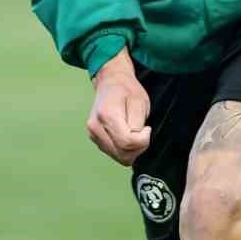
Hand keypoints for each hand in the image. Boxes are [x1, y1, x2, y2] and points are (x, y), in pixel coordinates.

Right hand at [86, 49, 151, 165]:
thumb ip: (138, 122)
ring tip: (137, 133)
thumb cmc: (127, 89)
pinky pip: (114, 153)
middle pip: (122, 154)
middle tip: (144, 132)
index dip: (143, 140)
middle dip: (139, 148)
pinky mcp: (94, 138)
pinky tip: (128, 135)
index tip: (147, 128)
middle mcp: (96, 127)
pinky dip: (125, 149)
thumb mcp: (139, 101)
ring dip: (132, 150)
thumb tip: (136, 139)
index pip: (127, 142)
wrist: (110, 82)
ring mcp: (93, 134)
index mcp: (107, 115)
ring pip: (118, 157)